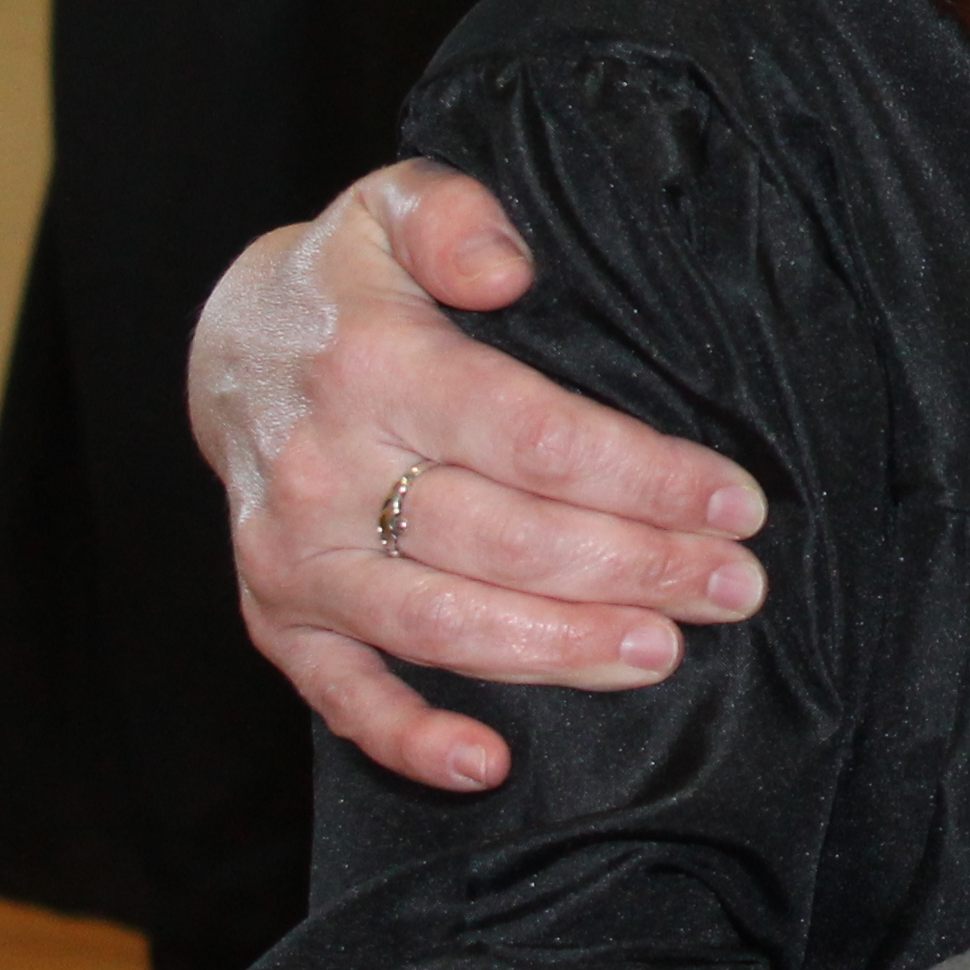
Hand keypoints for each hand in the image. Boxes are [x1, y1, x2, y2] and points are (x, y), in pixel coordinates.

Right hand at [190, 161, 770, 790]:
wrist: (232, 349)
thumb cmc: (352, 279)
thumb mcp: (394, 205)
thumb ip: (456, 215)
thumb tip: (508, 267)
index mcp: (373, 366)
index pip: (534, 437)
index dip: (644, 477)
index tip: (736, 502)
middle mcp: (326, 470)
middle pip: (506, 539)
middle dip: (636, 569)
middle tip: (737, 589)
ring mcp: (294, 556)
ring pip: (440, 624)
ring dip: (560, 648)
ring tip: (663, 652)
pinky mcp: (275, 616)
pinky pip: (339, 697)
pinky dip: (409, 739)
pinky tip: (491, 765)